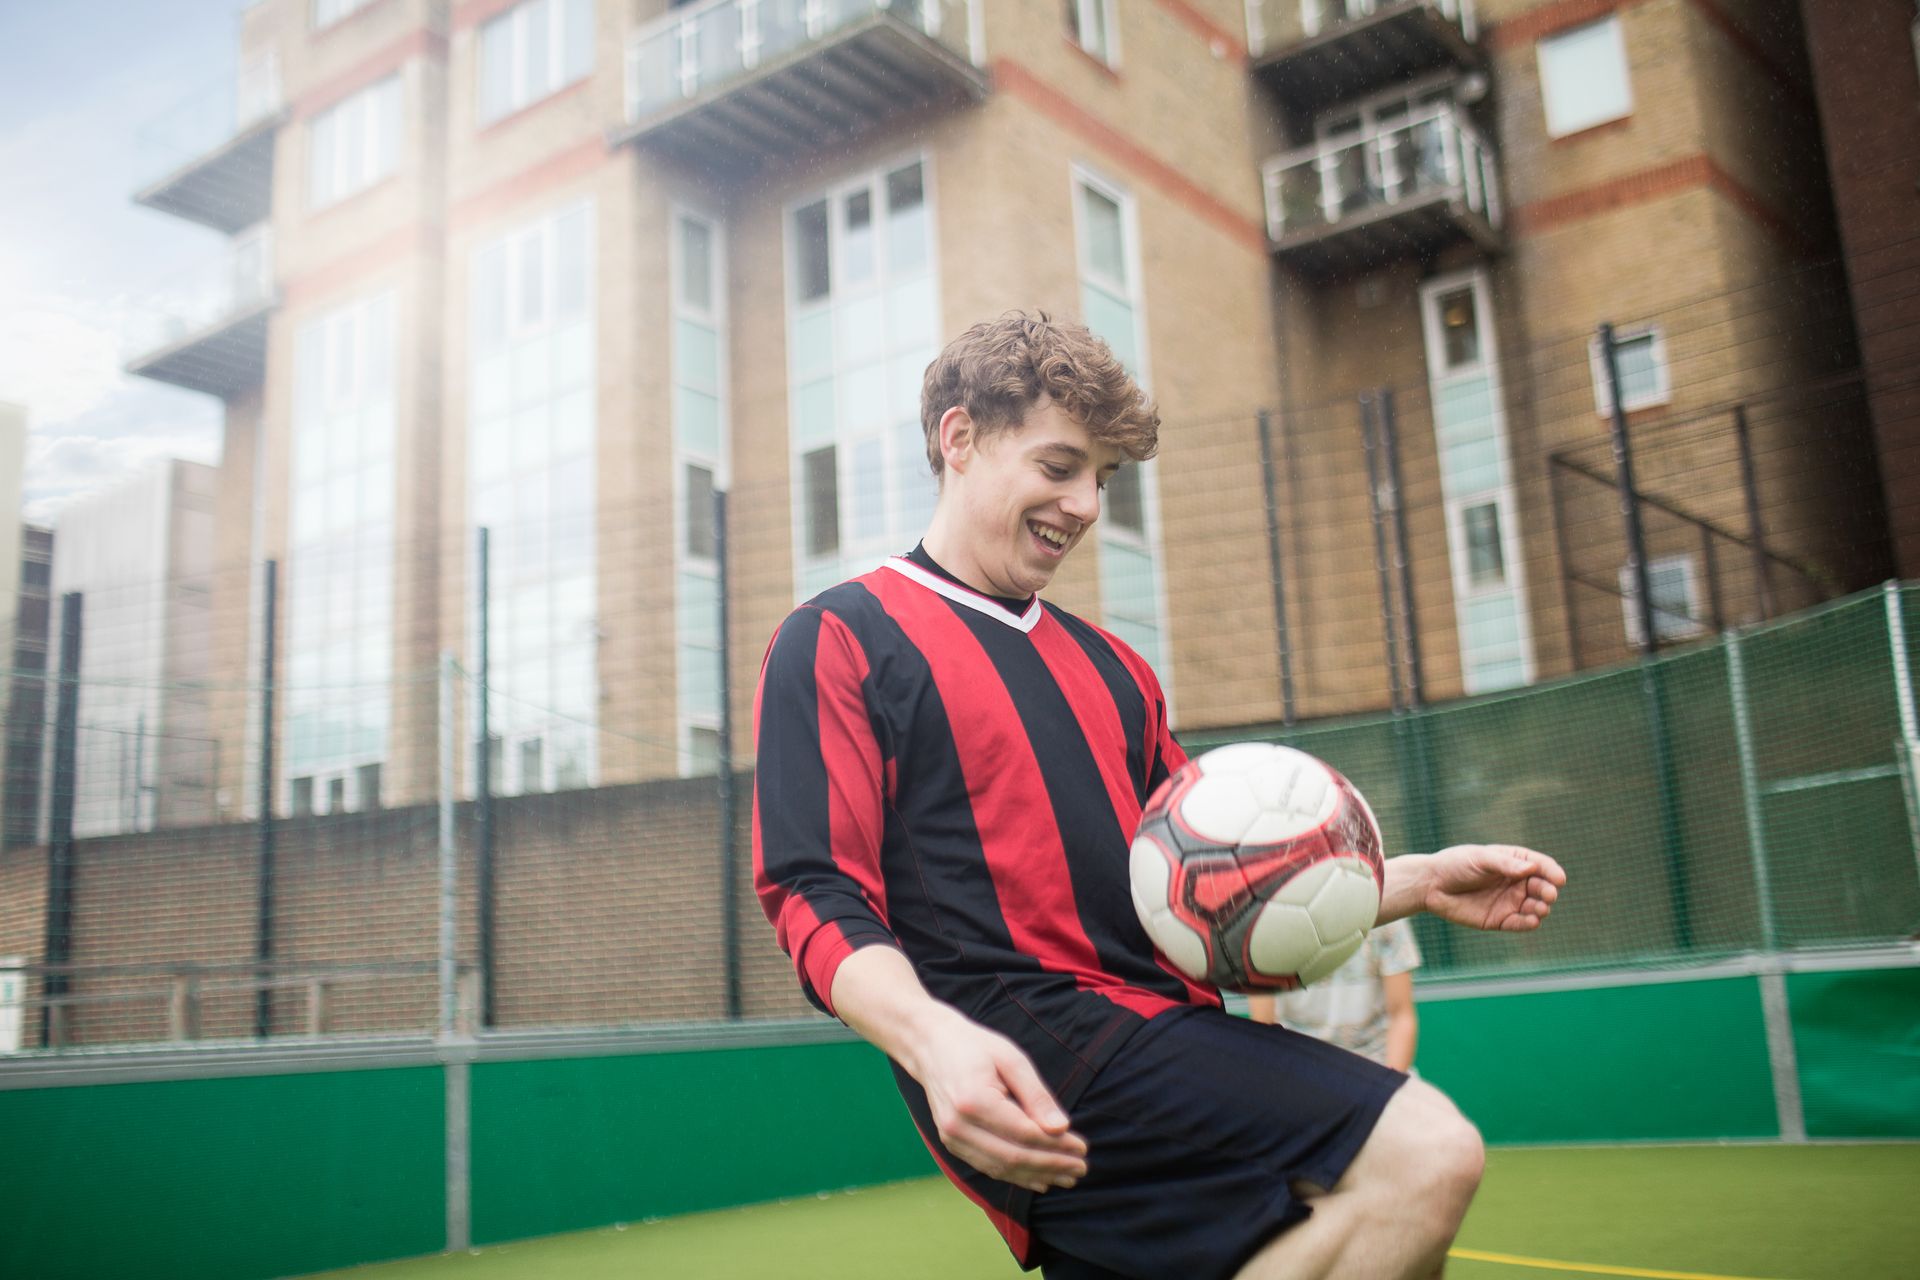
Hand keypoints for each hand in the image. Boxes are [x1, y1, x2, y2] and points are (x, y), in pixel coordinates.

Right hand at [913, 1006, 1088, 1194]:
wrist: (930, 1046)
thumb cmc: (975, 1047)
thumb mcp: (1011, 1059)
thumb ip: (1036, 1095)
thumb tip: (1061, 1129)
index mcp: (973, 1101)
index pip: (1024, 1133)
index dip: (1056, 1146)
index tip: (1082, 1148)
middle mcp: (958, 1126)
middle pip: (1014, 1157)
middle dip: (1051, 1165)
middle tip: (1081, 1168)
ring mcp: (951, 1139)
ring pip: (1001, 1168)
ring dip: (1037, 1175)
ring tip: (1067, 1177)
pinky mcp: (952, 1145)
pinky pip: (988, 1167)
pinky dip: (1016, 1176)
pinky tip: (1039, 1180)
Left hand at [1422, 844, 1565, 931]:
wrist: (1431, 885)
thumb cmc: (1455, 865)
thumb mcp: (1480, 858)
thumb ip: (1504, 864)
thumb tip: (1531, 868)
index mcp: (1515, 862)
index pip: (1541, 866)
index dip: (1552, 872)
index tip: (1559, 879)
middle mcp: (1517, 882)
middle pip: (1543, 887)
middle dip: (1548, 891)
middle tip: (1548, 894)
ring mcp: (1510, 902)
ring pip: (1536, 907)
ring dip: (1542, 908)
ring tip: (1539, 908)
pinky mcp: (1501, 920)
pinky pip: (1521, 924)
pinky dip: (1530, 923)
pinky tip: (1533, 921)